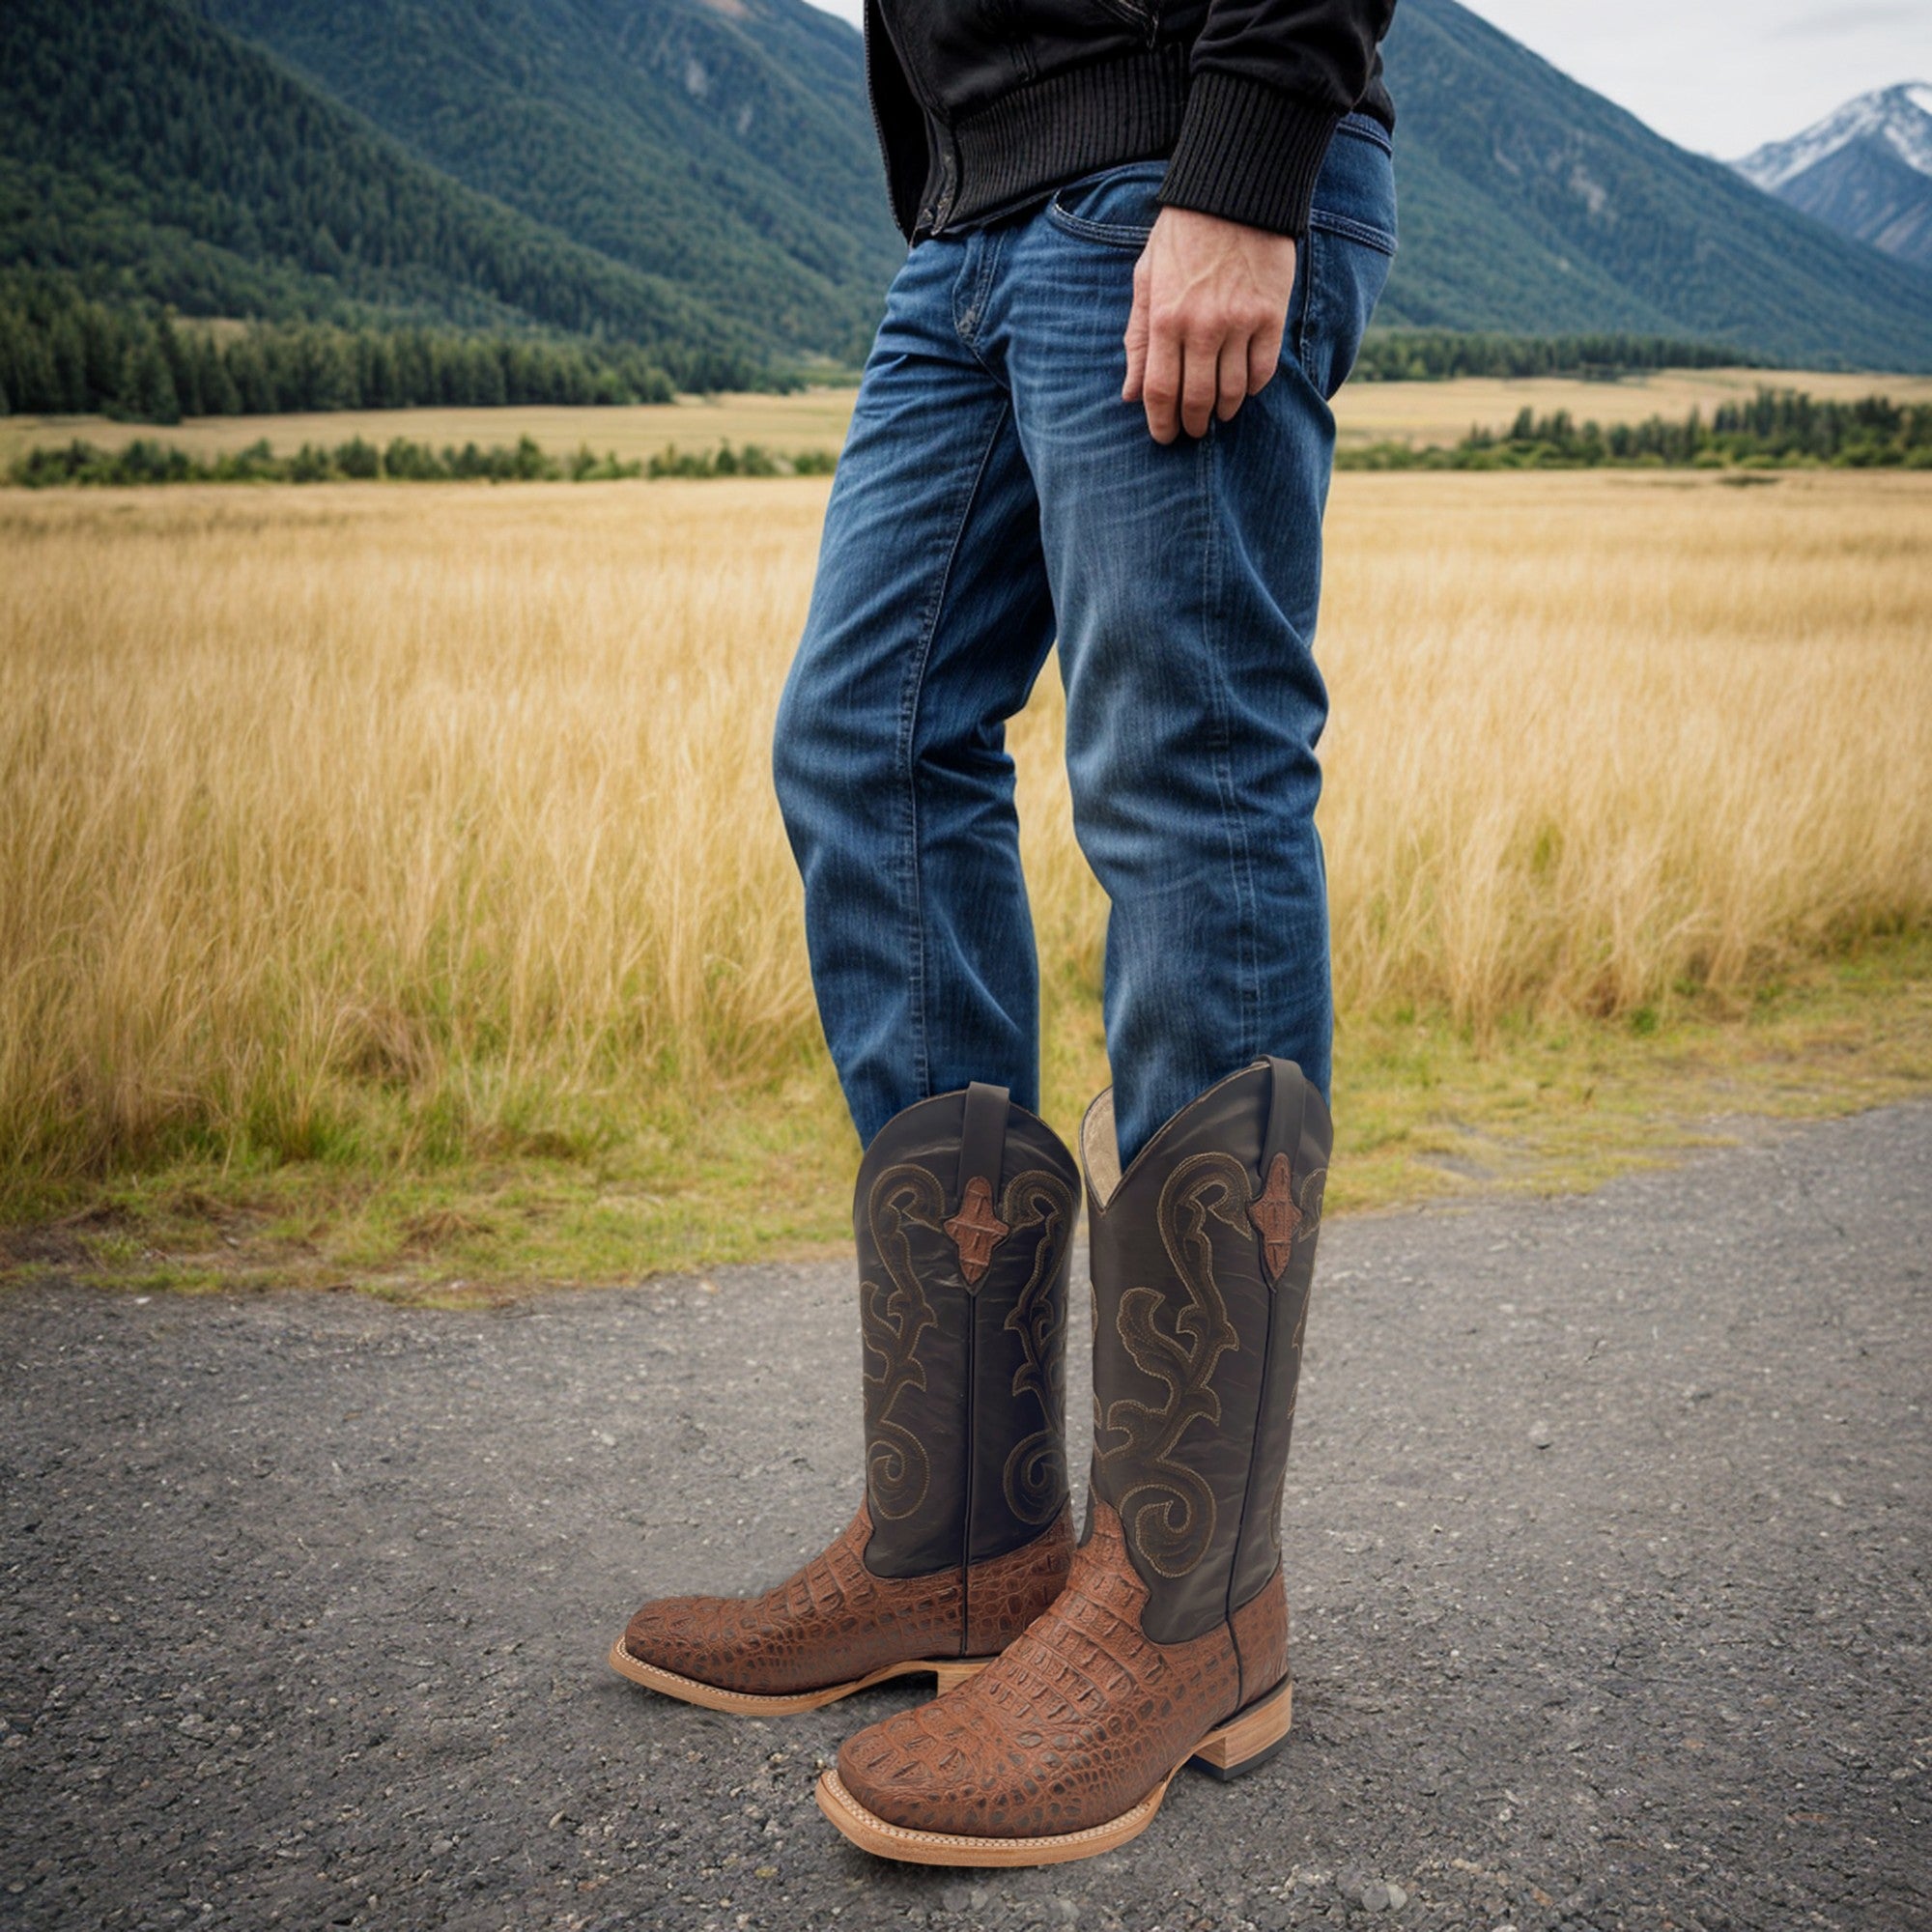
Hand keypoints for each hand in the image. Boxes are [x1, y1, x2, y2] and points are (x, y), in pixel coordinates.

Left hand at [1123, 206, 1297, 443]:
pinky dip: (1253, 388)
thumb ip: (1138, 338)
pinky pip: (1263, 370)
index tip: (1164, 437)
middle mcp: (1202, 326)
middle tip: (1193, 430)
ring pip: (1233, 391)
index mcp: (1165, 319)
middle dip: (1193, 424)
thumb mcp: (1146, 280)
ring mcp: (1240, 322)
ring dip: (1224, 411)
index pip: (1160, 391)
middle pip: (1197, 399)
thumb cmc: (1181, 235)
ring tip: (1219, 414)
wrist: (1233, 192)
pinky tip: (1245, 389)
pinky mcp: (1270, 314)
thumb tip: (1130, 393)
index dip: (1161, 423)